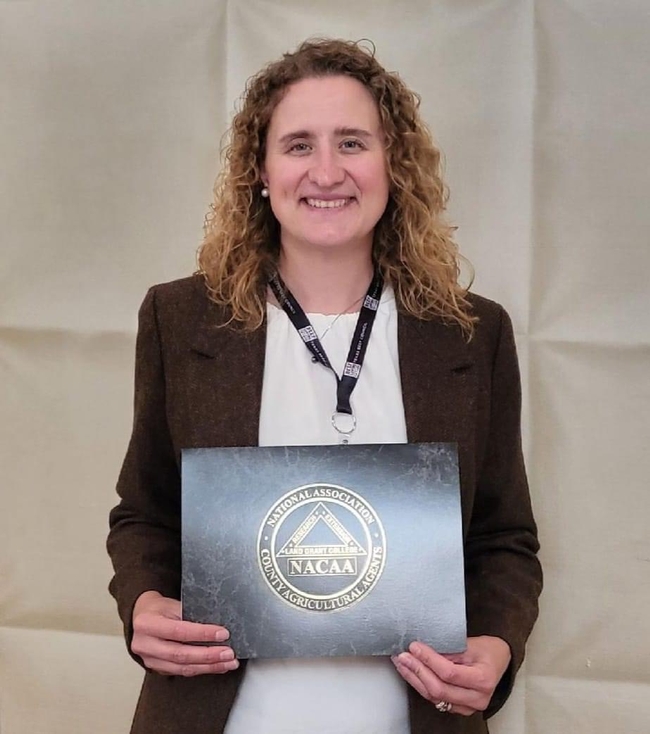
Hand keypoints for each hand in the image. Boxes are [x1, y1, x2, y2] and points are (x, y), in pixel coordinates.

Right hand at [131, 591, 238, 675]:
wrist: (141, 617)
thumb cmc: (159, 609)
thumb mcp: (172, 604)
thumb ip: (190, 614)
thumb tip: (217, 625)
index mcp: (147, 624)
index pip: (179, 631)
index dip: (202, 634)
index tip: (223, 634)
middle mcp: (145, 645)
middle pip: (180, 654)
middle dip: (208, 656)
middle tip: (229, 654)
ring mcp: (149, 660)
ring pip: (182, 668)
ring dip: (209, 667)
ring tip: (228, 663)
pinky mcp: (157, 669)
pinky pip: (182, 672)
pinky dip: (202, 670)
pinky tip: (216, 666)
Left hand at [392, 636, 510, 715]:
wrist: (499, 661)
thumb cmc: (487, 650)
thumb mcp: (471, 644)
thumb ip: (448, 649)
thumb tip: (421, 649)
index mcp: (483, 680)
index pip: (449, 673)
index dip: (429, 660)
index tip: (415, 647)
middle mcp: (477, 698)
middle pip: (440, 689)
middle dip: (417, 671)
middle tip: (403, 656)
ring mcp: (468, 707)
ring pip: (435, 697)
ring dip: (415, 679)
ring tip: (402, 664)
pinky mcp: (460, 708)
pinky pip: (436, 700)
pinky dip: (421, 686)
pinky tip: (411, 674)